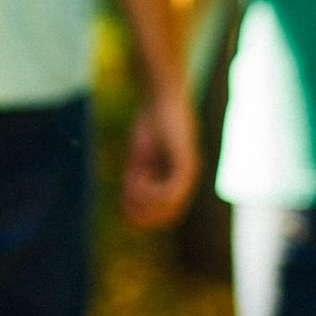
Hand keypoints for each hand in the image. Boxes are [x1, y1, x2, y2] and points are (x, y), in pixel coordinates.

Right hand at [121, 86, 196, 230]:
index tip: (126, 200)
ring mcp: (189, 173)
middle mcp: (188, 181)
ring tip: (133, 180)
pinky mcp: (186, 163)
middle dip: (144, 211)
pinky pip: (169, 192)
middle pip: (169, 217)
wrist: (162, 98)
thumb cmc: (150, 125)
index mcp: (178, 181)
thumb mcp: (139, 161)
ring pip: (169, 206)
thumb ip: (136, 185)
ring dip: (145, 199)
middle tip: (128, 191)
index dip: (143, 216)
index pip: (166, 216)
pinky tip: (140, 175)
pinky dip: (150, 190)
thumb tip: (129, 213)